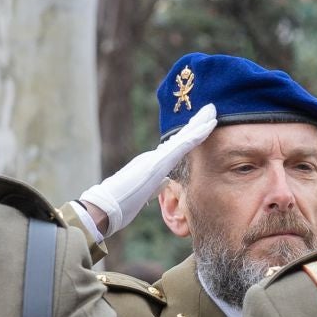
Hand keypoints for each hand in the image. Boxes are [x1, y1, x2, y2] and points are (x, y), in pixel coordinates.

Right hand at [78, 102, 217, 237]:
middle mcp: (154, 157)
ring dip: (198, 124)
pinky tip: (207, 127)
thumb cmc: (121, 204)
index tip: (203, 125)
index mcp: (152, 164)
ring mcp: (155, 159)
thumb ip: (156, 185)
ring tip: (212, 111)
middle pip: (180, 138)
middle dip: (196, 123)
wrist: (104, 207)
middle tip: (211, 109)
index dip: (190, 135)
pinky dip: (195, 136)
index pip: (175, 147)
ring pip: (182, 138)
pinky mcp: (156, 164)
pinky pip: (180, 147)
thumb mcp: (144, 194)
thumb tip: (167, 181)